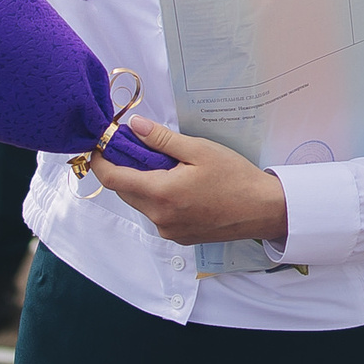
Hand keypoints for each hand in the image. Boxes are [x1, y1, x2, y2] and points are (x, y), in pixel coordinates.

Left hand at [93, 117, 289, 246]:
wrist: (262, 210)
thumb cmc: (235, 177)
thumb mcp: (199, 150)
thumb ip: (161, 139)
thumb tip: (133, 126)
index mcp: (161, 194)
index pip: (113, 179)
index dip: (100, 161)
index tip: (100, 145)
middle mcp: (159, 217)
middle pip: (125, 191)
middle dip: (124, 168)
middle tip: (138, 147)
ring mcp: (168, 230)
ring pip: (140, 203)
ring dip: (142, 183)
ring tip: (166, 165)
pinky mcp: (178, 237)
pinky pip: (156, 214)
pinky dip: (158, 197)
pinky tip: (179, 185)